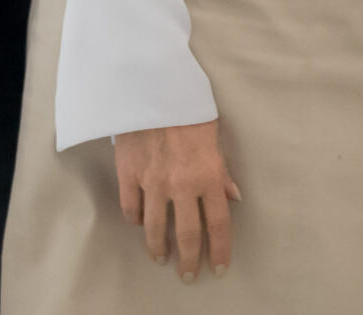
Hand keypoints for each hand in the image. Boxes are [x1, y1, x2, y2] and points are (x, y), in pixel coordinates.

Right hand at [114, 120, 240, 282]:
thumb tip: (233, 197)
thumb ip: (223, 170)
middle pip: (188, 234)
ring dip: (159, 247)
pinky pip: (131, 208)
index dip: (221, 249)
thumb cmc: (190, 108)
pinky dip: (136, 220)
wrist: (153, 88)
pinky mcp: (129, 175)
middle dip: (189, 260)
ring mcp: (153, 182)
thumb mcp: (216, 136)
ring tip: (161, 258)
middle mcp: (182, 184)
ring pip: (155, 228)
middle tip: (188, 274)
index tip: (220, 267)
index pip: (219, 223)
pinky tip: (140, 225)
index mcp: (209, 174)